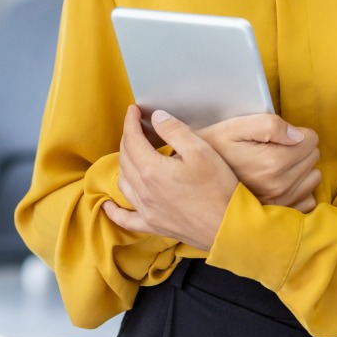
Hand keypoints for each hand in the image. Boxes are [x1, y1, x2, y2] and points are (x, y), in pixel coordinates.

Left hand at [102, 106, 238, 250]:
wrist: (228, 226)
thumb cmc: (217, 187)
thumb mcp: (200, 150)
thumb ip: (175, 131)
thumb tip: (156, 118)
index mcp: (152, 169)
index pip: (132, 139)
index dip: (131, 122)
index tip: (133, 111)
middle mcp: (143, 190)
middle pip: (125, 158)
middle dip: (128, 138)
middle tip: (137, 127)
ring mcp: (146, 210)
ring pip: (123, 182)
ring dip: (124, 163)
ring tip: (132, 152)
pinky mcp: (153, 225)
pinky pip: (125, 218)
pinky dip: (114, 210)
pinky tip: (107, 205)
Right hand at [197, 113, 320, 212]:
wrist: (193, 180)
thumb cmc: (214, 148)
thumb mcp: (235, 127)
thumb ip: (270, 125)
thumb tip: (299, 135)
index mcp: (272, 163)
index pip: (311, 140)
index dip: (296, 133)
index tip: (278, 136)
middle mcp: (279, 187)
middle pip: (313, 157)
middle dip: (299, 149)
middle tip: (273, 149)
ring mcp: (280, 204)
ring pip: (313, 178)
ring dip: (300, 170)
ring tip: (275, 166)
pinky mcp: (278, 215)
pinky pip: (307, 200)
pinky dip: (298, 191)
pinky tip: (280, 184)